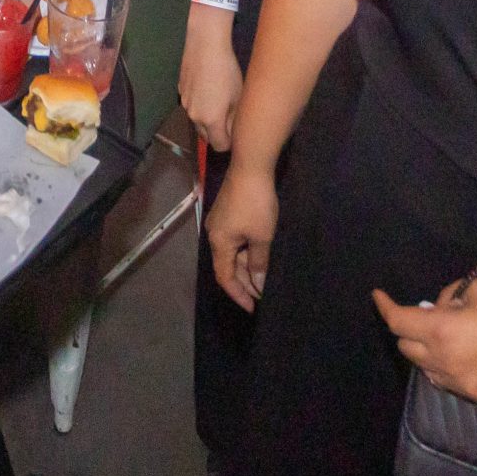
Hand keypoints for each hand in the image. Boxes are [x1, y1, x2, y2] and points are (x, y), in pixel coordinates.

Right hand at [178, 7, 243, 151]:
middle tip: (231, 117)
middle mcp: (194, 116)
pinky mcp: (180, 91)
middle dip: (218, 132)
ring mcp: (185, 103)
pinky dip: (200, 103)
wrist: (204, 45)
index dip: (230, 142)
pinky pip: (192, 105)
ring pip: (198, 120)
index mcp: (211, 121)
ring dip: (208, 118)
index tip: (237, 132)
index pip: (220, 146)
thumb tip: (235, 132)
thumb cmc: (227, 71)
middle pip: (206, 136)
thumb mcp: (239, 97)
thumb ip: (235, 120)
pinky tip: (208, 86)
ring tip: (220, 99)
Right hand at [204, 164, 277, 312]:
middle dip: (243, 282)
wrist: (251, 168)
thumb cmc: (256, 205)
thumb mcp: (262, 237)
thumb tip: (258, 284)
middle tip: (261, 295)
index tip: (252, 307)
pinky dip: (244, 252)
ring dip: (245, 266)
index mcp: (219, 243)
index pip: (224, 277)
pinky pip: (233, 241)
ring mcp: (219, 222)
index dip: (238, 294)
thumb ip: (259, 263)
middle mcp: (214, 234)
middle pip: (226, 265)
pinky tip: (257, 255)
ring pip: (231, 253)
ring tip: (262, 278)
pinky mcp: (226, 212)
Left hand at [374, 278, 476, 411]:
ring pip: (430, 371)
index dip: (385, 307)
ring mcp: (465, 386)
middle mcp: (447, 364)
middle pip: (408, 350)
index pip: (398, 323)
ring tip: (454, 339)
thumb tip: (438, 310)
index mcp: (442, 332)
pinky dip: (454, 370)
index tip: (379, 297)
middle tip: (429, 319)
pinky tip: (474, 357)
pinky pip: (456, 384)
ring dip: (431, 354)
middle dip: (410, 332)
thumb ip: (448, 297)